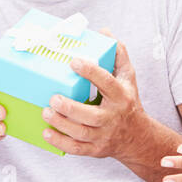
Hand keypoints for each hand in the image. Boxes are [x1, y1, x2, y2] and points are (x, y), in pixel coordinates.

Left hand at [41, 37, 147, 160]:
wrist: (137, 137)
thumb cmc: (128, 101)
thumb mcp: (128, 77)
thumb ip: (118, 54)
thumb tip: (104, 32)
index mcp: (121, 96)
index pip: (107, 83)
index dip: (91, 72)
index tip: (73, 61)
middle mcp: (113, 117)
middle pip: (91, 115)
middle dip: (70, 108)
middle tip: (53, 97)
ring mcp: (104, 135)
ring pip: (81, 133)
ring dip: (61, 124)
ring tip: (45, 112)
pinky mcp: (96, 149)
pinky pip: (76, 149)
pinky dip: (60, 143)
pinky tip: (46, 132)